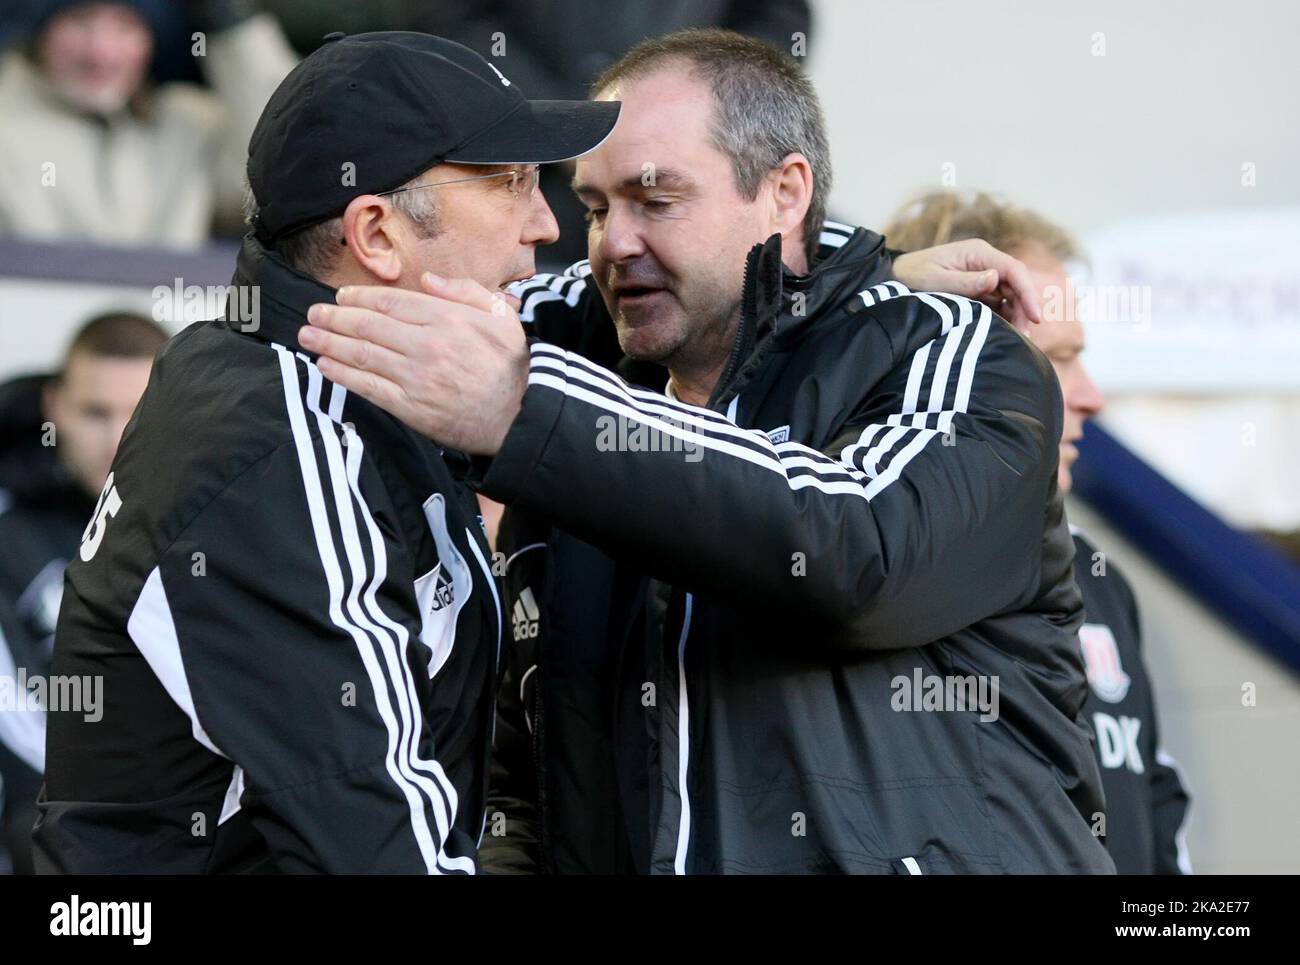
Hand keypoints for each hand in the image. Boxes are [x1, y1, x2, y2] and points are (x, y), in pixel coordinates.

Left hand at [299, 274, 527, 454]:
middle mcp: (427, 345)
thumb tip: (428, 280)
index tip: (341, 295)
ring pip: (362, 354)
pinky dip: (342, 375)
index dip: (360, 296)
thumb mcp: (502, 317)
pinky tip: (324, 365)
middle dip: (335, 317)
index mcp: (447, 319)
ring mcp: (416, 377)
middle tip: (313, 313)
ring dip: (329, 342)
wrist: (520, 416)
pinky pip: (368, 387)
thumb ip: (465, 292)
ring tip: (307, 334)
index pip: (391, 301)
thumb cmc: (511, 366)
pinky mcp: (411, 407)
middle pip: (368, 325)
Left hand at [891, 239, 1041, 327]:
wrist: (894, 276)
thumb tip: (994, 279)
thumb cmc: (911, 275)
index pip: (1013, 270)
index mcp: (978, 252)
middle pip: (1016, 284)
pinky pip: (998, 303)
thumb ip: (963, 282)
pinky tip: (1005, 333)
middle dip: (1024, 309)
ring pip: (1010, 295)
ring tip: (1018, 339)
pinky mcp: (978, 289)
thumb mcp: (934, 280)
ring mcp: (983, 275)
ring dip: (1016, 315)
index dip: (1028, 293)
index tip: (1035, 317)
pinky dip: (1004, 317)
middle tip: (1025, 336)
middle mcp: (985, 261)